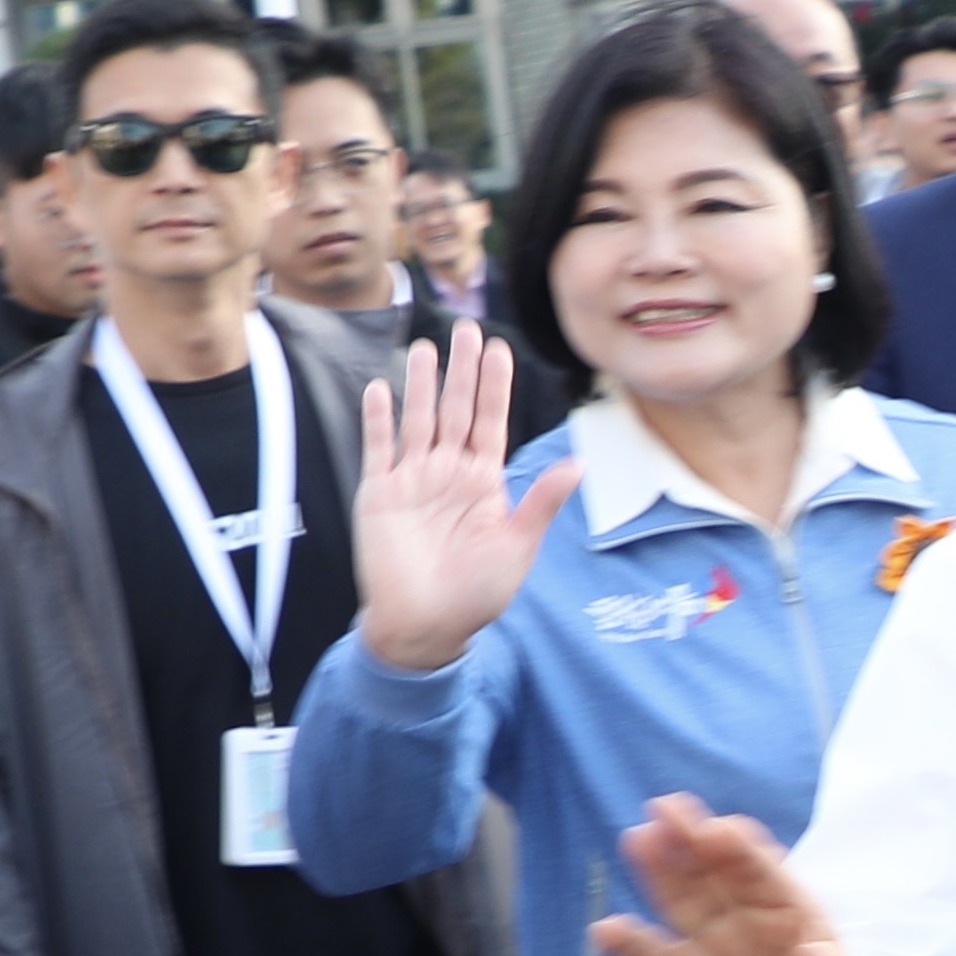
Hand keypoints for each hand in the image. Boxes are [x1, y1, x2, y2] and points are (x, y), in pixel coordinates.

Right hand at [352, 327, 577, 677]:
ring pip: (418, 419)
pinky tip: (380, 388)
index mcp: (483, 482)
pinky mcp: (379, 493)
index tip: (501, 349)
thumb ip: (541, 503)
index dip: (495, 386)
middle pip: (456, 409)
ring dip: (421, 384)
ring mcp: (412, 480)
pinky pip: (378, 447)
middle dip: (462, 370)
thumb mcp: (516, 547)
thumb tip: (578, 464)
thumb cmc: (475, 594)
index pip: (491, 422)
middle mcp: (448, 473)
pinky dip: (378, 418)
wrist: (423, 627)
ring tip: (426, 346)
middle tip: (468, 328)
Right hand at [599, 799, 864, 955]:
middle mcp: (738, 912)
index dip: (739, 848)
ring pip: (677, 898)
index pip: (759, 869)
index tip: (717, 831)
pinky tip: (606, 932)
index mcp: (784, 906)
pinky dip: (627, 944)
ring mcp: (704, 941)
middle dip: (689, 838)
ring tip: (637, 840)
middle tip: (665, 809)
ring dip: (655, 869)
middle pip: (709, 869)